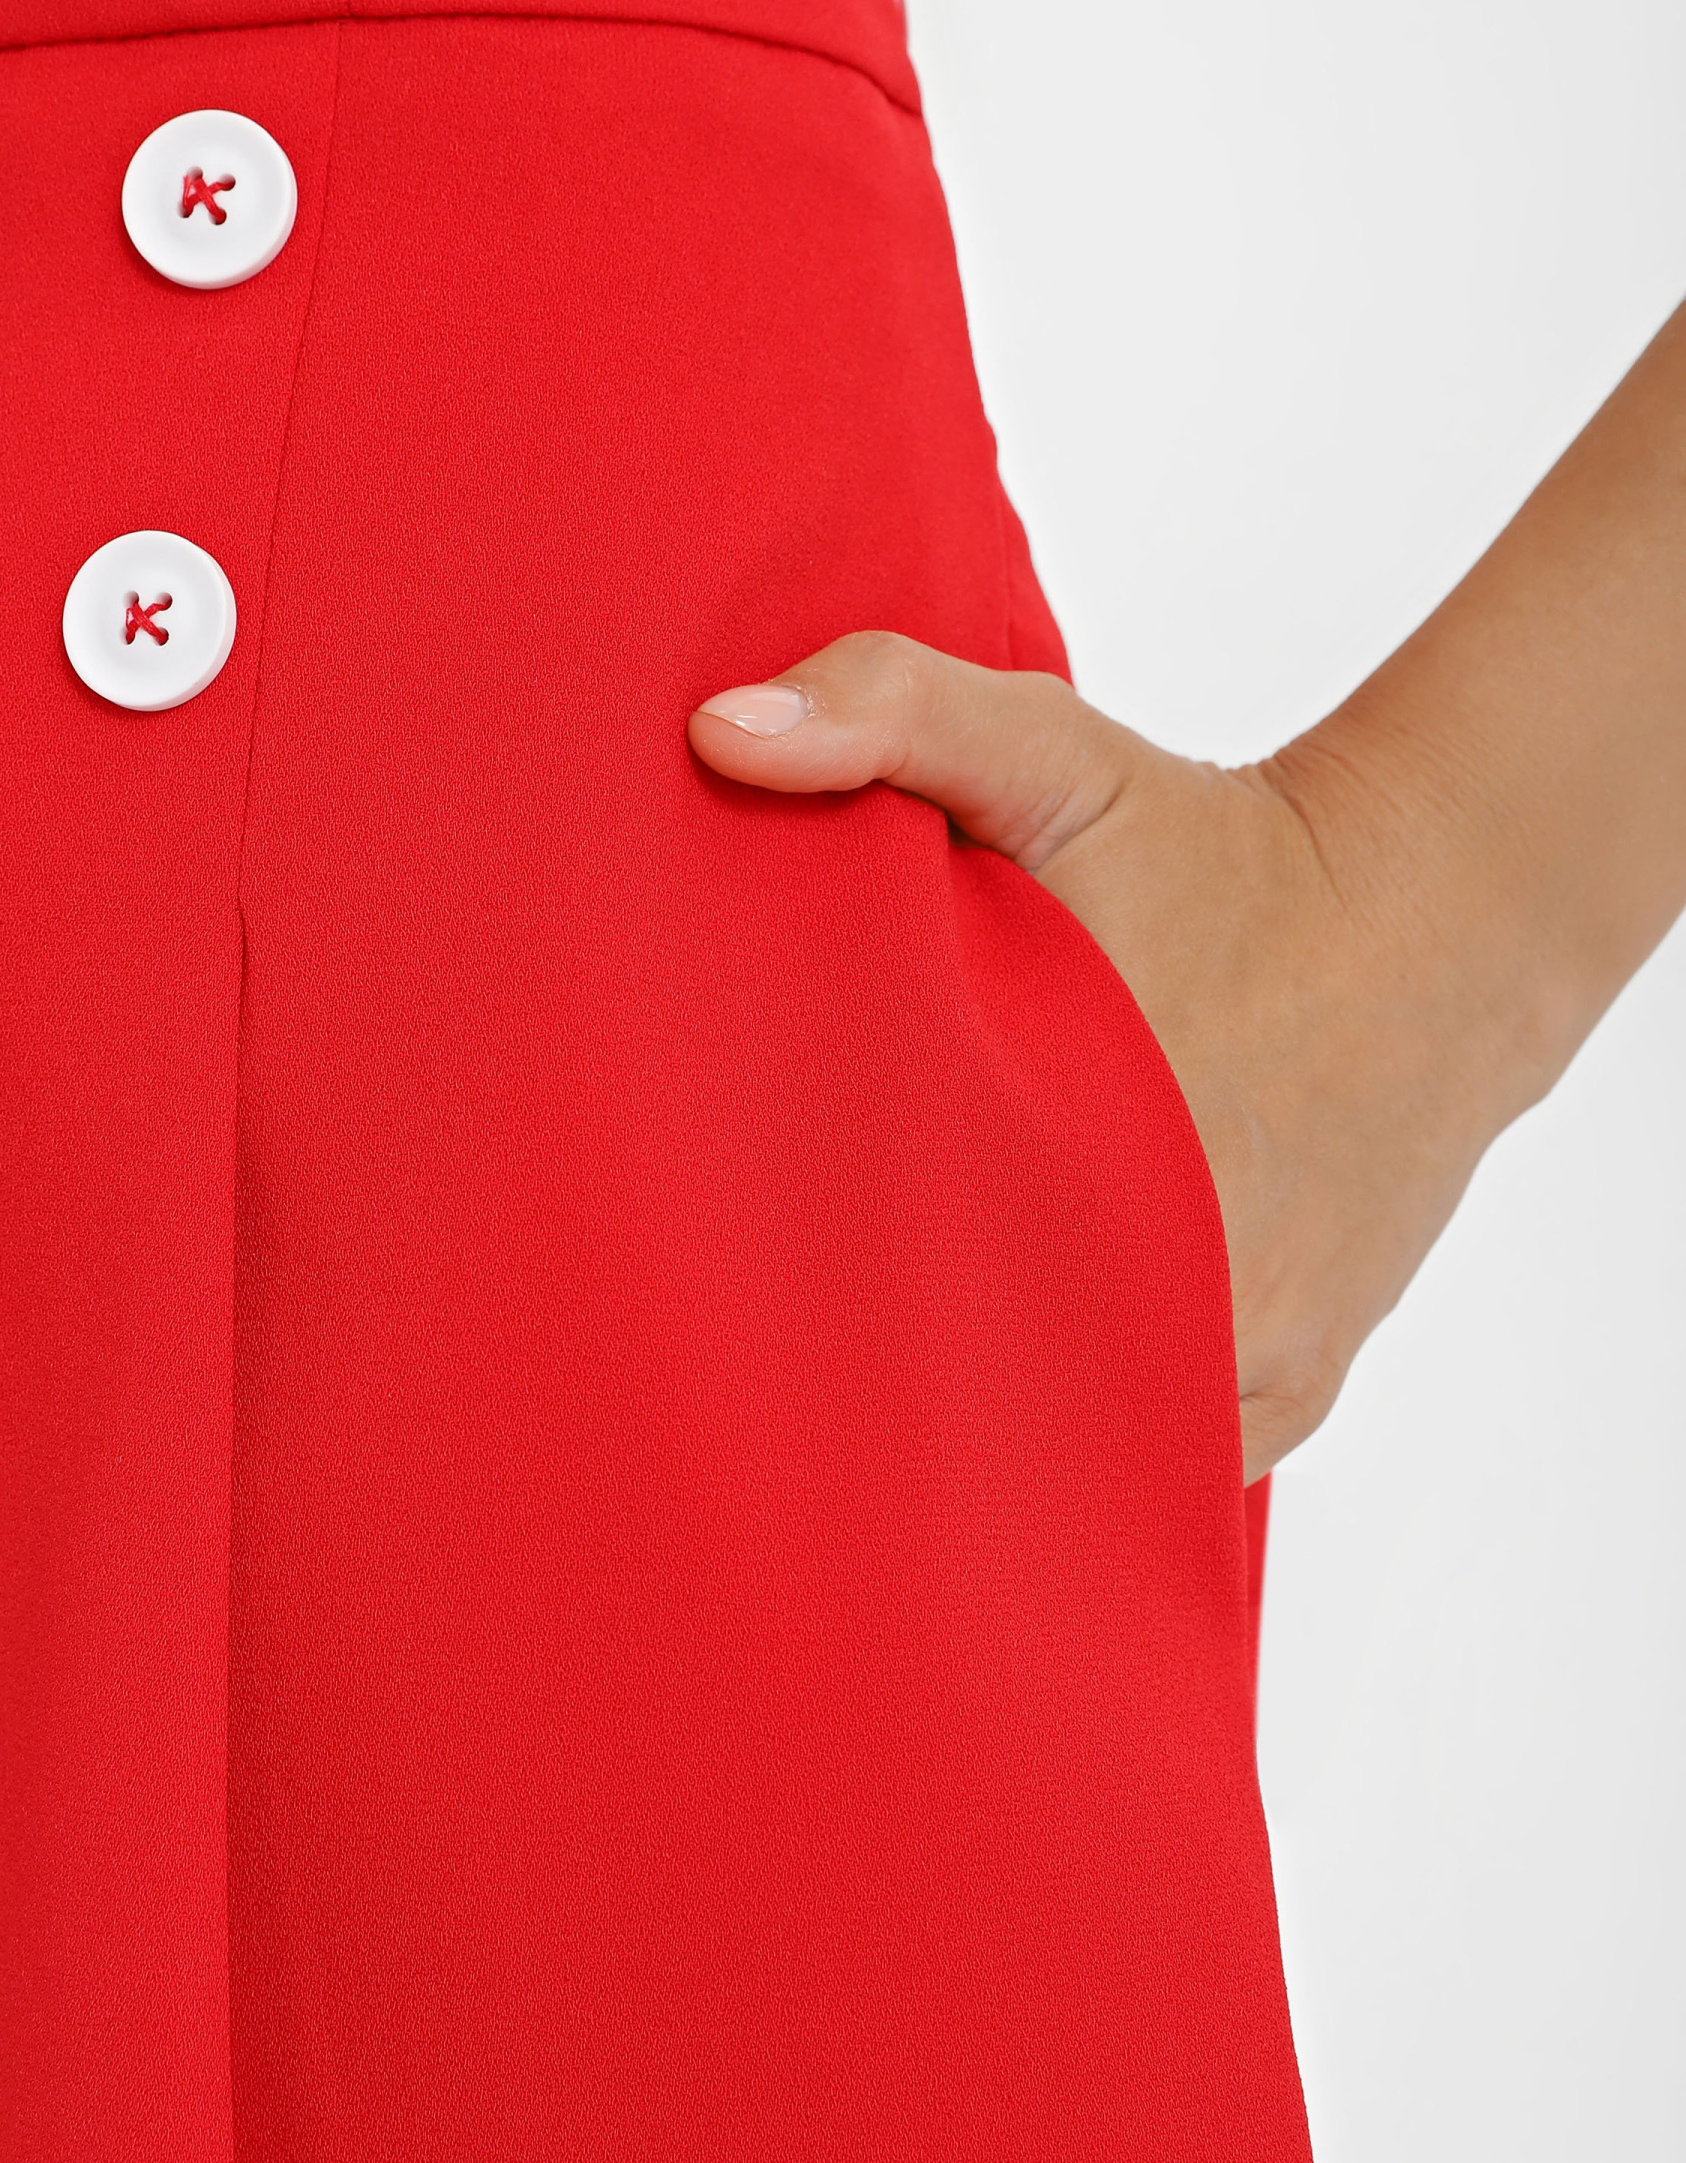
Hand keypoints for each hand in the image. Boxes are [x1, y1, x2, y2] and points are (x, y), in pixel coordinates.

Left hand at [688, 638, 1529, 1482]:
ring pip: (1068, 1439)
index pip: (892, 1285)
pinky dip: (1090, 1424)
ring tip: (898, 1365)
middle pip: (977, 1390)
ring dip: (992, 1414)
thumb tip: (721, 736)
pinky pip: (1154, 1448)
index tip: (728, 1267)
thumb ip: (891, 714)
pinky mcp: (1287, 1389)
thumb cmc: (1215, 846)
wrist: (1441, 922)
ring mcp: (1239, 1357)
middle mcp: (1177, 1286)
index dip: (800, 1287)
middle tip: (783, 1330)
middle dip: (882, 1365)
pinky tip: (1020, 1377)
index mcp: (1086, 1150)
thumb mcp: (1053, 751)